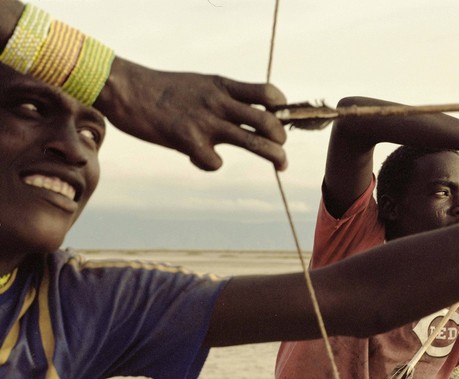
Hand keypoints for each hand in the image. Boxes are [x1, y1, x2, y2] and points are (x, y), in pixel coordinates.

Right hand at [95, 58, 287, 170]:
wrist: (127, 90)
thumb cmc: (164, 90)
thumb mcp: (200, 85)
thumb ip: (224, 98)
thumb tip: (247, 114)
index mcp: (222, 86)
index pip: (267, 93)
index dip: (281, 107)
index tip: (282, 119)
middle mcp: (219, 103)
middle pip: (267, 121)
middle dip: (282, 138)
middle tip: (283, 149)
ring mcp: (206, 122)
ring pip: (253, 141)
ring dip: (273, 155)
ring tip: (282, 164)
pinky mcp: (190, 141)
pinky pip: (215, 162)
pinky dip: (210, 164)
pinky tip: (197, 157)